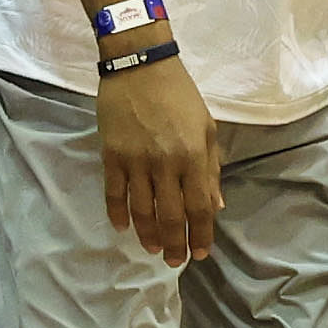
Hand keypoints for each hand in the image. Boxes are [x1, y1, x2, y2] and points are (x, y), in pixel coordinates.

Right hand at [93, 47, 221, 264]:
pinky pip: (114, 192)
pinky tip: (122, 227)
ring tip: (152, 249)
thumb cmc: (179, 95)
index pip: (199, 207)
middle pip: (171, 215)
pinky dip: (117, 213)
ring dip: (148, 234)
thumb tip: (216, 206)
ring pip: (142, 209)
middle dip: (175, 243)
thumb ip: (211, 169)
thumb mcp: (206, 128)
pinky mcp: (112, 155)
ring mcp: (136, 161)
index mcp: (193, 156)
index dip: (201, 234)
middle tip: (175, 262)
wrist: (139, 66)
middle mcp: (166, 163)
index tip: (200, 254)